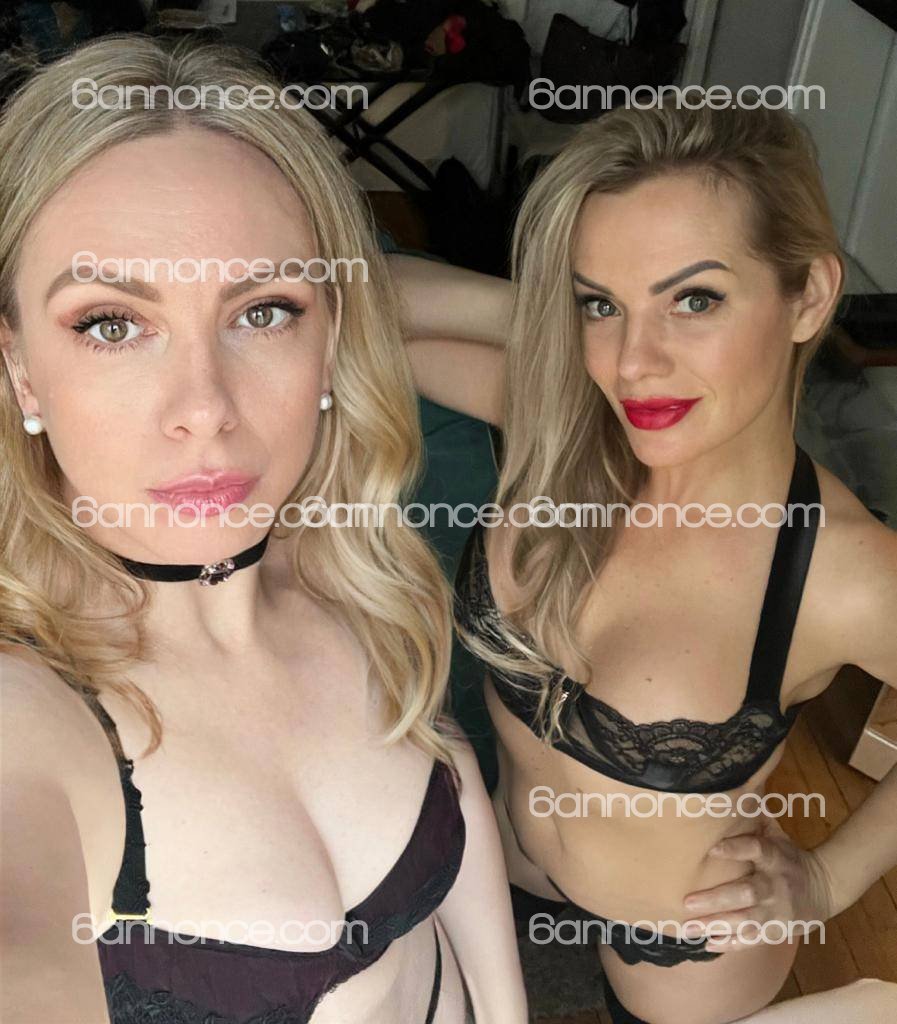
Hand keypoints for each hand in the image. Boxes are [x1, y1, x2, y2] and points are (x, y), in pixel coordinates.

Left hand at [680, 815, 835, 952]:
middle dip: (716, 899)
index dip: (736, 849)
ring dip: (716, 925)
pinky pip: (753, 940)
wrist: (824, 889)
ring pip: (745, 921)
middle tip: (687, 901)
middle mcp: (776, 885)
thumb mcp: (779, 836)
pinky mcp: (776, 930)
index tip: (712, 849)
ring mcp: (777, 912)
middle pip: (746, 893)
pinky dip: (732, 943)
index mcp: (776, 858)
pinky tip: (709, 943)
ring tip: (688, 927)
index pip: (757, 850)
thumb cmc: (789, 857)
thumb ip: (756, 819)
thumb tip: (734, 789)